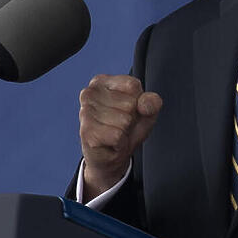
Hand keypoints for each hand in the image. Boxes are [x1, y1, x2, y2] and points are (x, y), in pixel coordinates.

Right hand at [78, 74, 161, 199]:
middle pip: (129, 104)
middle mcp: (90, 93)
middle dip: (131, 118)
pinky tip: (111, 142)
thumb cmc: (126, 128)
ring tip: (116, 133)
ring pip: (124, 120)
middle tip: (121, 125)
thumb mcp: (146, 111)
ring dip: (125, 131)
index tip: (128, 110)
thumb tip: (145, 105)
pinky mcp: (87, 132)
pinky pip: (117, 135)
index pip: (133, 85)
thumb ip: (152, 102)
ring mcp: (85, 112)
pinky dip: (120, 142)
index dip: (138, 101)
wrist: (111, 155)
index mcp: (102, 81)